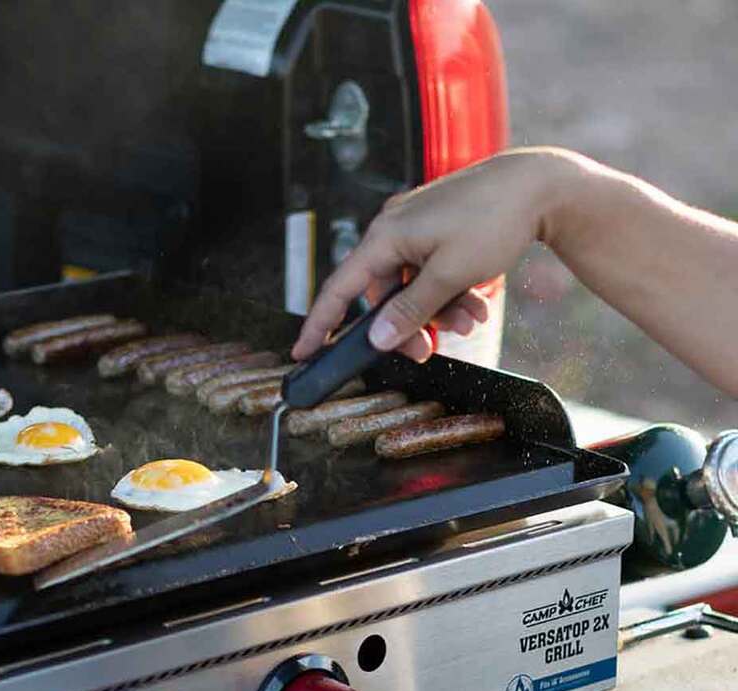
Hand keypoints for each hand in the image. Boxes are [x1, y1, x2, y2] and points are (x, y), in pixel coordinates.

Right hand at [292, 148, 575, 361]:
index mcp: (386, 235)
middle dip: (407, 326)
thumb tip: (378, 338)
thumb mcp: (451, 275)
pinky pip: (430, 272)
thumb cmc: (495, 219)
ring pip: (411, 287)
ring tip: (472, 321)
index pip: (339, 288)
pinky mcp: (438, 229)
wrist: (541, 184)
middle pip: (382, 295)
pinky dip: (449, 293)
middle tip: (428, 352)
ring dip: (438, 312)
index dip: (320, 324)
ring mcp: (416, 228)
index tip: (304, 351)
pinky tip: (477, 302)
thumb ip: (410, 310)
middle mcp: (394, 228)